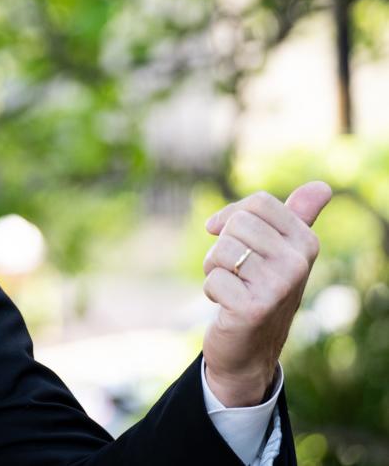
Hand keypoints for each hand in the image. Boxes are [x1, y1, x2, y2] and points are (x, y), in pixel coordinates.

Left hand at [200, 181, 330, 406]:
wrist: (250, 348)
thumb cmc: (262, 289)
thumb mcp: (282, 251)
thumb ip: (298, 217)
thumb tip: (323, 186)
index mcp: (306, 243)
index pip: (259, 203)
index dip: (234, 217)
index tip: (231, 236)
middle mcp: (298, 263)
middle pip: (237, 224)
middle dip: (224, 247)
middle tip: (238, 272)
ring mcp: (278, 287)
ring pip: (221, 250)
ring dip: (215, 269)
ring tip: (233, 288)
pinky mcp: (253, 308)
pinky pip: (212, 278)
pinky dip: (212, 291)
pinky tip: (228, 307)